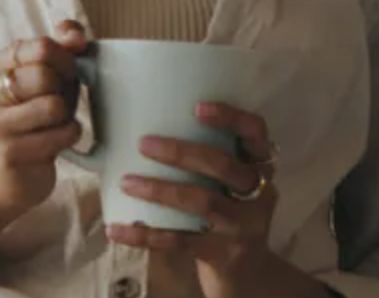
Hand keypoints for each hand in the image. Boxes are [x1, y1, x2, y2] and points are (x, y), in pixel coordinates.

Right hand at [0, 20, 86, 222]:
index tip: (70, 70)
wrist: (10, 176)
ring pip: (52, 106)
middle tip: (62, 102)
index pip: (40, 46)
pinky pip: (58, 135)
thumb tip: (75, 35)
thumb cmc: (36, 118)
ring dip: (67, 115)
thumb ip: (63, 46)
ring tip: (57, 122)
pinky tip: (60, 140)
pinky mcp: (6, 154)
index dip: (66, 58)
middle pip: (45, 76)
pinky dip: (69, 135)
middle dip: (65, 89)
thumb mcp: (50, 76)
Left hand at [107, 102, 279, 297]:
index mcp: (260, 165)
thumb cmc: (229, 209)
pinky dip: (146, 235)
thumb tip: (150, 120)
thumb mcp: (234, 180)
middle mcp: (258, 193)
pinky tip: (117, 230)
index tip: (197, 107)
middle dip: (181, 152)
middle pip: (222, 165)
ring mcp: (241, 226)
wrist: (249, 272)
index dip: (230, 117)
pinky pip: (180, 242)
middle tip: (144, 143)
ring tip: (127, 182)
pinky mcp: (222, 254)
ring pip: (201, 201)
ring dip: (160, 190)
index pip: (255, 131)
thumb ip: (211, 154)